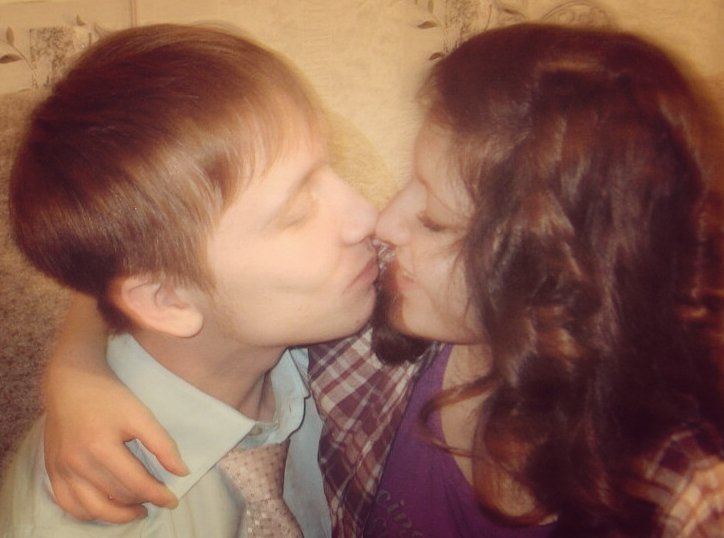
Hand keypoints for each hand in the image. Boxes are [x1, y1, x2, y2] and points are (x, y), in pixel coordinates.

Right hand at [42, 293, 187, 522]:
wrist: (70, 382)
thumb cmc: (109, 396)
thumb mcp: (140, 414)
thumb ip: (162, 444)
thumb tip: (181, 472)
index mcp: (101, 447)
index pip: (136, 483)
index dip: (158, 495)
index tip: (172, 500)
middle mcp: (78, 462)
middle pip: (116, 495)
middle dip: (141, 501)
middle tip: (156, 499)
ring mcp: (61, 469)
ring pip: (92, 508)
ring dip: (117, 514)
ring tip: (136, 510)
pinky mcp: (51, 470)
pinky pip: (68, 504)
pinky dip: (88, 513)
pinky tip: (106, 508)